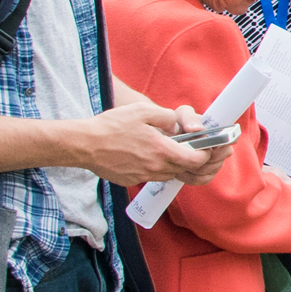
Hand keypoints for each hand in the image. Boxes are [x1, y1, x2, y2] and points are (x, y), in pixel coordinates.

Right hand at [82, 103, 229, 186]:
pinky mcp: (132, 180)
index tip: (206, 147)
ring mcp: (144, 176)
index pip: (196, 160)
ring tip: (166, 148)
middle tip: (193, 148)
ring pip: (169, 173)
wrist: (84, 144)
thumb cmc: (112, 126)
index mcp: (163, 151)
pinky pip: (152, 175)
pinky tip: (146, 154)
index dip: (206, 154)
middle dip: (193, 159)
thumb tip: (177, 125)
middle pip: (185, 169)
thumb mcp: (143, 111)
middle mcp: (156, 167)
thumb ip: (166, 117)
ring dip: (173, 163)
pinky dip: (155, 167)